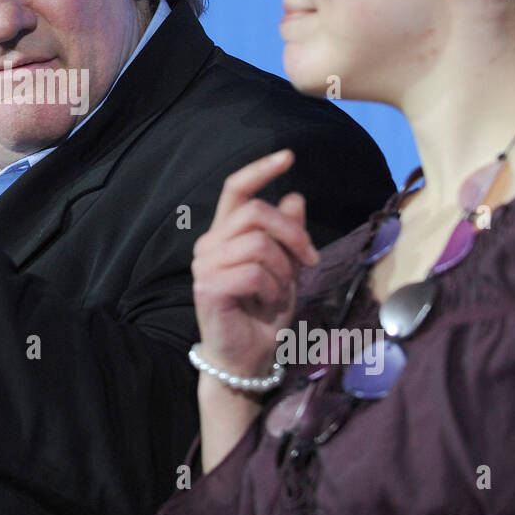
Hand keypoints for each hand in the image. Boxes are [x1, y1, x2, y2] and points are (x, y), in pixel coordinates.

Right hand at [191, 149, 318, 378]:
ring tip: (281, 291)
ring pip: (259, 243)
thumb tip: (294, 197)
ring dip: (284, 269)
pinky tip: (270, 303)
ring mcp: (205, 265)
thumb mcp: (286, 268)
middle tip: (309, 260)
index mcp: (225, 234)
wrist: (249, 358)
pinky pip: (255, 272)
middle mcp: (209, 244)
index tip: (288, 156)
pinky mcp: (208, 287)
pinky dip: (274, 289)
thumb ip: (288, 234)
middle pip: (256, 211)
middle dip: (293, 233)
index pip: (236, 189)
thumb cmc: (263, 313)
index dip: (260, 169)